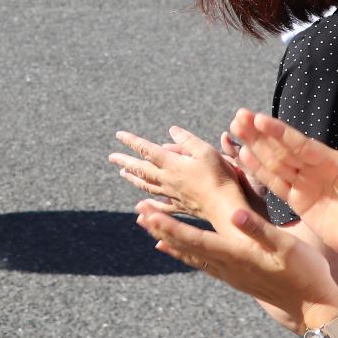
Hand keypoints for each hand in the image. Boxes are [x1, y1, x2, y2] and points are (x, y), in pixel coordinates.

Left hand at [109, 127, 256, 221]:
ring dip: (133, 178)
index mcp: (172, 164)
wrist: (225, 207)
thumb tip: (171, 131)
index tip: (119, 135)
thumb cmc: (219, 176)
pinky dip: (150, 202)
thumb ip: (187, 140)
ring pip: (147, 186)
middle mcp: (167, 180)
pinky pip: (160, 204)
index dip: (132, 141)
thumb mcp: (206, 151)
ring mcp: (172, 194)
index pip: (146, 150)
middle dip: (125, 161)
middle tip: (112, 157)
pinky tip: (142, 204)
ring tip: (123, 173)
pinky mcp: (180, 207)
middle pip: (141, 169)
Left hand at [135, 200, 337, 332]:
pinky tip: (178, 250)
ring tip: (151, 228)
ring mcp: (230, 274)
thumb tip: (233, 214)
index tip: (147, 215)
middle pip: (186, 247)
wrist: (313, 307)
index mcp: (236, 254)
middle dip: (161, 229)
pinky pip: (203, 263)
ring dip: (170, 239)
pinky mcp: (236, 278)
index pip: (195, 239)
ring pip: (192, 255)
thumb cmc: (304, 273)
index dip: (170, 226)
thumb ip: (259, 229)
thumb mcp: (286, 245)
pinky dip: (186, 253)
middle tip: (139, 213)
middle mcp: (227, 266)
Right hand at [226, 108, 337, 265]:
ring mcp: (304, 184)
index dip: (279, 132)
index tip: (259, 119)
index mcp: (331, 163)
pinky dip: (259, 170)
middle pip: (282, 148)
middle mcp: (314, 170)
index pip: (301, 144)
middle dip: (260, 133)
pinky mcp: (298, 201)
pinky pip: (275, 184)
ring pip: (275, 162)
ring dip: (255, 146)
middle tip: (238, 116)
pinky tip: (244, 156)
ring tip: (234, 130)